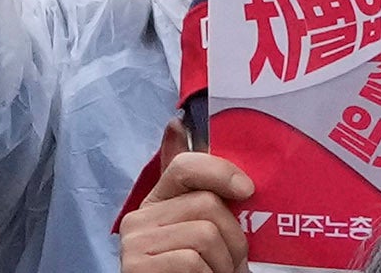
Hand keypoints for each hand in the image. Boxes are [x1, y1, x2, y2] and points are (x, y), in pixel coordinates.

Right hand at [121, 150, 258, 272]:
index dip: (219, 171)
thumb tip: (174, 122)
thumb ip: (195, 188)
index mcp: (155, 204)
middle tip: (232, 263)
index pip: (184, 167)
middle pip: (206, 204)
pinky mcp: (136, 267)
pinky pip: (192, 261)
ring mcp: (134, 243)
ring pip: (205, 234)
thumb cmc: (198, 272)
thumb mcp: (200, 230)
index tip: (246, 190)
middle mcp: (138, 218)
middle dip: (233, 238)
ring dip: (225, 264)